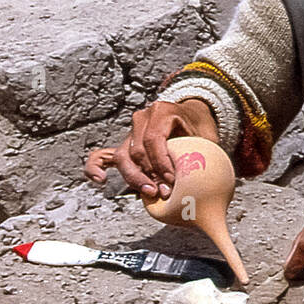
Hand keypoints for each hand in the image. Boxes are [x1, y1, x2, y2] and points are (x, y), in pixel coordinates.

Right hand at [83, 98, 219, 198]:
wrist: (193, 116)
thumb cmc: (201, 128)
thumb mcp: (207, 136)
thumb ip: (204, 152)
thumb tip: (206, 178)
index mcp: (161, 111)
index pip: (153, 140)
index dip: (161, 163)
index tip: (172, 181)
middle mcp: (142, 119)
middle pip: (136, 151)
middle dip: (150, 175)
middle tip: (164, 192)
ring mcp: (131, 131)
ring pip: (122, 157)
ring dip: (134, 178)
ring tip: (149, 193)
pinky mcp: (125, 144)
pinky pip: (102, 155)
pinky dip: (95, 167)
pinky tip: (99, 181)